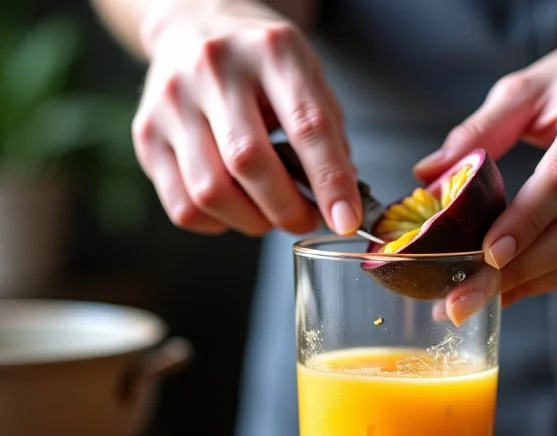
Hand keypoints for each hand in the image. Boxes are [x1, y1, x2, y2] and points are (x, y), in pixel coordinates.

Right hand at [132, 1, 360, 235]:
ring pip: (211, 192)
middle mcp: (214, 68)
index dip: (330, 181)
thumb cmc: (262, 66)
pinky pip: (183, 206)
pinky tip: (233, 207)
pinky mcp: (146, 134)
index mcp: (271, 51)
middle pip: (249, 163)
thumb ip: (330, 136)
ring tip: (268, 214)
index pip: (307, 125)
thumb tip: (340, 205)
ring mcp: (172, 101)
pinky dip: (217, 222)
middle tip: (304, 220)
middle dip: (286, 209)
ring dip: (251, 221)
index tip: (345, 221)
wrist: (194, 28)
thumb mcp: (308, 78)